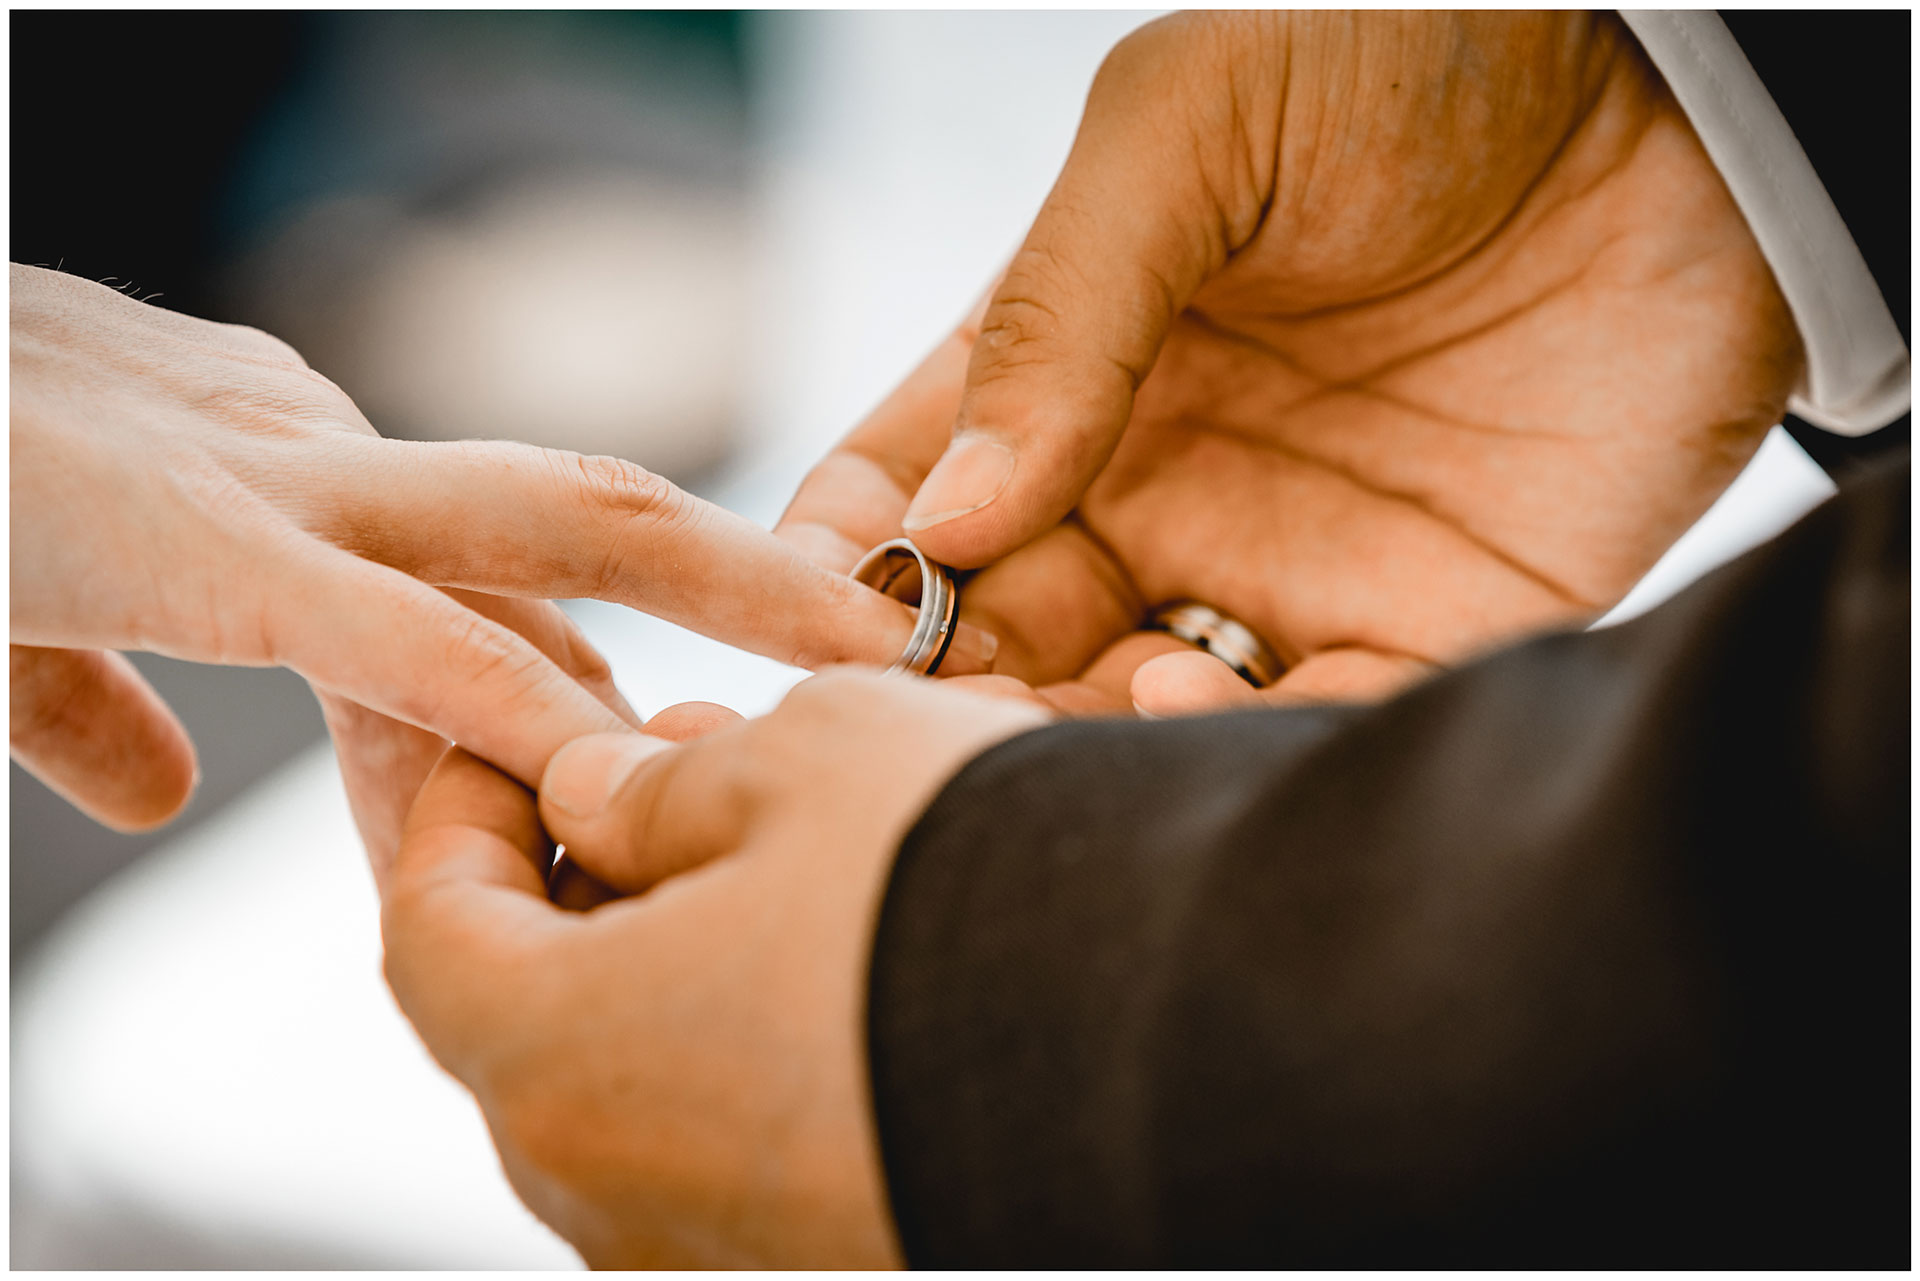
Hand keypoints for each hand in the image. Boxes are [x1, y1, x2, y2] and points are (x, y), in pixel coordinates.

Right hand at [10, 264, 990, 829]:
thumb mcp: (31, 586)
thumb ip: (107, 684)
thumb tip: (144, 787)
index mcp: (304, 478)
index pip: (508, 576)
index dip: (627, 660)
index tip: (733, 739)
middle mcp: (326, 461)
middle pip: (597, 508)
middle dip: (759, 570)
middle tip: (903, 642)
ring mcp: (277, 489)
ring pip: (546, 529)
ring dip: (718, 591)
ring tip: (860, 667)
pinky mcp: (195, 544)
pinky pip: (387, 624)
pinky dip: (500, 697)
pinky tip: (608, 761)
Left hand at [379, 673, 1044, 1265]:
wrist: (1208, 1044)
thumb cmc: (977, 888)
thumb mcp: (804, 762)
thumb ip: (658, 787)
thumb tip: (601, 806)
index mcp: (558, 1060)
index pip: (427, 930)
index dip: (458, 813)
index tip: (517, 741)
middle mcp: (618, 1198)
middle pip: (538, 1017)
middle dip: (591, 878)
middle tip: (676, 774)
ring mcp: (729, 1254)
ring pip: (653, 1084)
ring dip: (689, 955)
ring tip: (800, 842)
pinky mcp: (838, 1261)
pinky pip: (755, 1141)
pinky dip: (769, 1037)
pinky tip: (867, 941)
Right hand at [778, 12, 1802, 714]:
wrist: (1674, 98)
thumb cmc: (1408, 64)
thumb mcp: (1186, 134)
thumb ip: (1053, 317)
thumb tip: (934, 523)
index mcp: (1060, 374)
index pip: (894, 500)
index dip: (831, 569)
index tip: (810, 620)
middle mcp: (1147, 489)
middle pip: (991, 637)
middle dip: (940, 691)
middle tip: (926, 715)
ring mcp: (1273, 567)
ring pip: (1120, 709)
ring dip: (1062, 736)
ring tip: (1058, 706)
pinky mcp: (1417, 628)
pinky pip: (1300, 732)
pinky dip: (1226, 746)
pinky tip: (1192, 693)